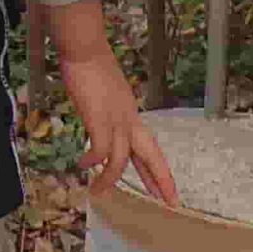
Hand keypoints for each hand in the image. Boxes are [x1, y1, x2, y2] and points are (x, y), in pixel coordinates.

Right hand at [58, 45, 177, 204]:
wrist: (85, 48)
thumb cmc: (92, 63)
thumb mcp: (108, 91)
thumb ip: (109, 108)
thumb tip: (102, 118)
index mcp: (131, 114)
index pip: (149, 147)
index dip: (158, 171)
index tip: (169, 191)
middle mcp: (128, 119)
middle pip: (151, 155)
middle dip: (160, 180)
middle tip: (168, 203)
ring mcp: (115, 119)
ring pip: (121, 160)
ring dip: (110, 179)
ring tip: (98, 192)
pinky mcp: (99, 119)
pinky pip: (101, 150)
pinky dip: (94, 161)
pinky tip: (83, 163)